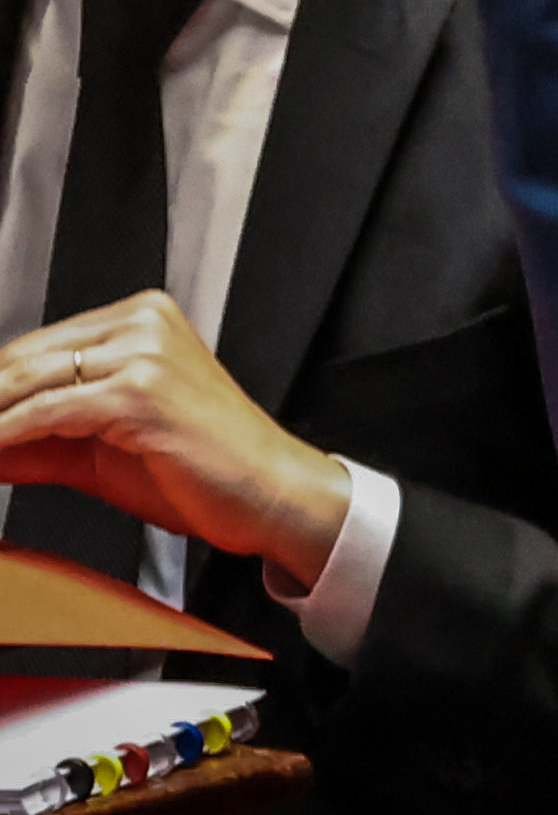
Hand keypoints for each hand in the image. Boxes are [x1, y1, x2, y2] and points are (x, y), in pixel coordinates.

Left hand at [0, 291, 348, 585]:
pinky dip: (3, 437)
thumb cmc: (206, 470)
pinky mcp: (140, 392)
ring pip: (25, 382)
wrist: (273, 495)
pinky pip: (44, 414)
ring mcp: (143, 353)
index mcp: (140, 319)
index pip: (30, 349)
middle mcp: (142, 323)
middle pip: (19, 360)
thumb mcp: (103, 448)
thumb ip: (35, 437)